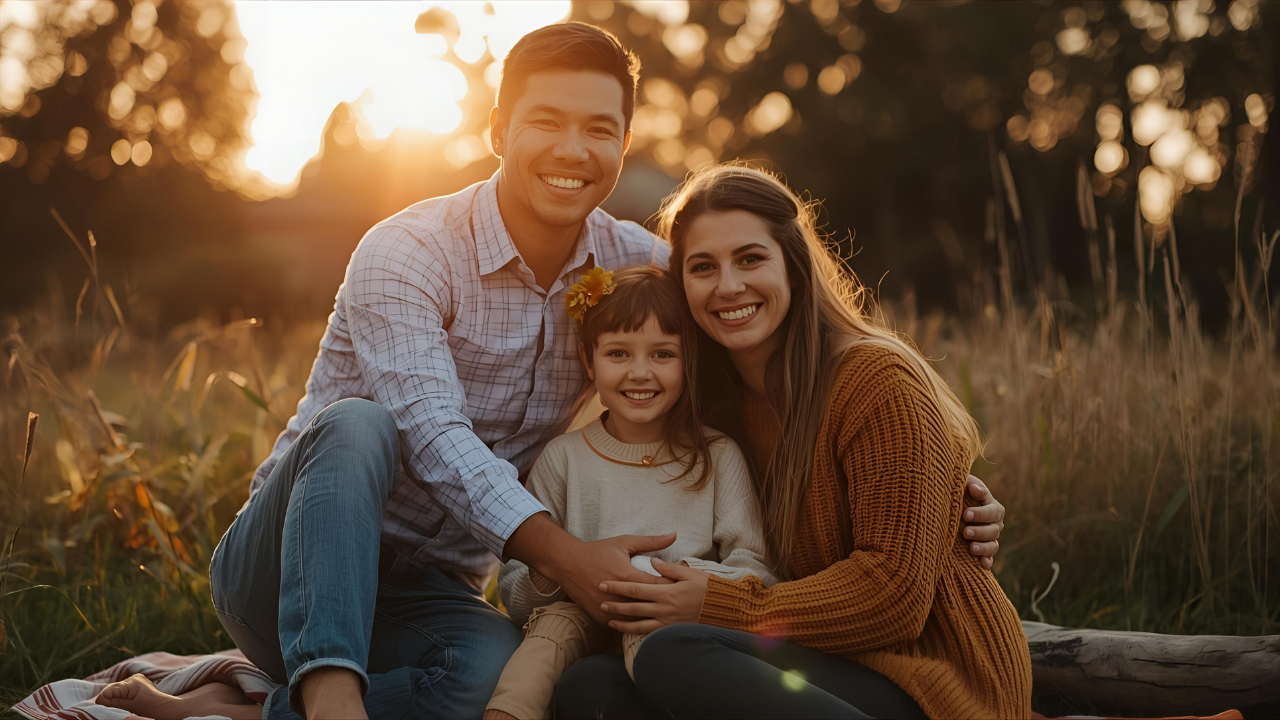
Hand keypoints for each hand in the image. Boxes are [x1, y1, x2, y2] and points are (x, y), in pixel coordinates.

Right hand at [504, 513, 675, 624]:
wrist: (567, 563)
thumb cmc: (597, 551)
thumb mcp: (624, 542)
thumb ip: (651, 541)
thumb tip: (674, 534)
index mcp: (627, 575)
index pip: (659, 584)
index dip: (673, 586)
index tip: (683, 587)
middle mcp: (619, 594)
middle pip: (650, 604)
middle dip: (665, 603)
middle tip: (679, 603)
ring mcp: (608, 608)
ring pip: (637, 620)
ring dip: (650, 618)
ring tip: (665, 616)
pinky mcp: (601, 616)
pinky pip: (621, 625)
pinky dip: (632, 624)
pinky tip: (644, 623)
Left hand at [598, 557, 708, 633]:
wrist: (724, 609)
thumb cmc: (707, 589)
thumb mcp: (689, 573)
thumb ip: (669, 568)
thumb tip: (653, 561)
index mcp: (666, 592)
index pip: (636, 588)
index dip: (618, 587)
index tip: (603, 584)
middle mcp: (664, 609)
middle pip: (633, 606)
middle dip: (615, 604)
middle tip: (600, 602)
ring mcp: (667, 622)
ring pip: (639, 624)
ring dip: (622, 623)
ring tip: (609, 620)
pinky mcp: (671, 631)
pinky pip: (650, 634)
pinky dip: (637, 633)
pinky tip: (628, 633)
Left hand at [963, 475, 1004, 569]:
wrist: (951, 509)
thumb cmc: (958, 494)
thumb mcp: (964, 486)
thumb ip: (970, 485)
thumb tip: (972, 487)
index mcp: (992, 507)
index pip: (992, 511)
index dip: (980, 514)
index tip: (965, 514)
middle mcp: (994, 524)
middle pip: (994, 530)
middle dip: (980, 531)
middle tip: (965, 532)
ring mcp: (990, 539)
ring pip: (993, 545)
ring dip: (983, 547)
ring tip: (972, 548)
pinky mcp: (983, 552)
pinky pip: (989, 559)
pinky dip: (987, 562)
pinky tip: (983, 565)